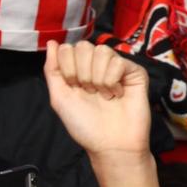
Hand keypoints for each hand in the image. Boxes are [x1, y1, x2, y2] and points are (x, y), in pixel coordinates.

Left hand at [43, 41, 150, 158]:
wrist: (110, 144)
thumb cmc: (85, 125)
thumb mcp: (59, 97)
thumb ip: (52, 70)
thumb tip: (51, 42)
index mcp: (78, 69)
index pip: (67, 48)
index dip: (67, 68)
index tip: (74, 88)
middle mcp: (97, 65)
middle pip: (83, 46)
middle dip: (82, 73)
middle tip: (89, 92)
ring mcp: (116, 67)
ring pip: (102, 51)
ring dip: (98, 77)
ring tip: (103, 95)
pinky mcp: (135, 72)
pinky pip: (118, 61)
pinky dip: (113, 81)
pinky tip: (117, 94)